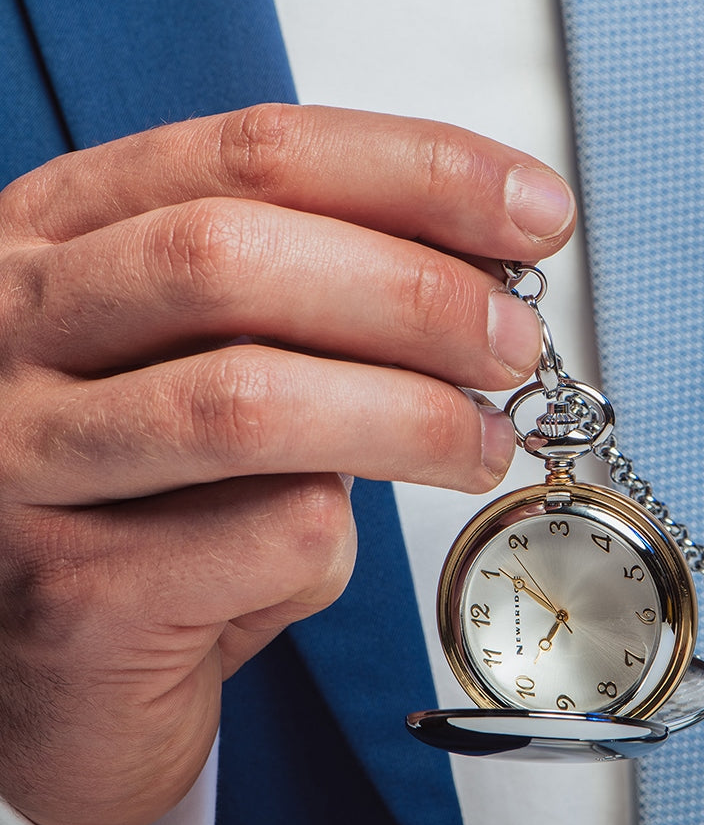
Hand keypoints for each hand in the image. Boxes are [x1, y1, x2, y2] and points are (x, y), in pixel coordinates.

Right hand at [0, 104, 575, 824]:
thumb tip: (481, 282)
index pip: (252, 155)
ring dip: (411, 417)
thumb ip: (309, 310)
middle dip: (420, 296)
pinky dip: (337, 542)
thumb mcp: (213, 364)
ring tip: (482, 445)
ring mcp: (23, 457)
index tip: (530, 213)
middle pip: (237, 260)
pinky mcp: (69, 588)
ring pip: (249, 401)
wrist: (64, 669)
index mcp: (60, 237)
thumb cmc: (153, 499)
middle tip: (512, 343)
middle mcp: (13, 327)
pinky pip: (260, 535)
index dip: (416, 173)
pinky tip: (330, 553)